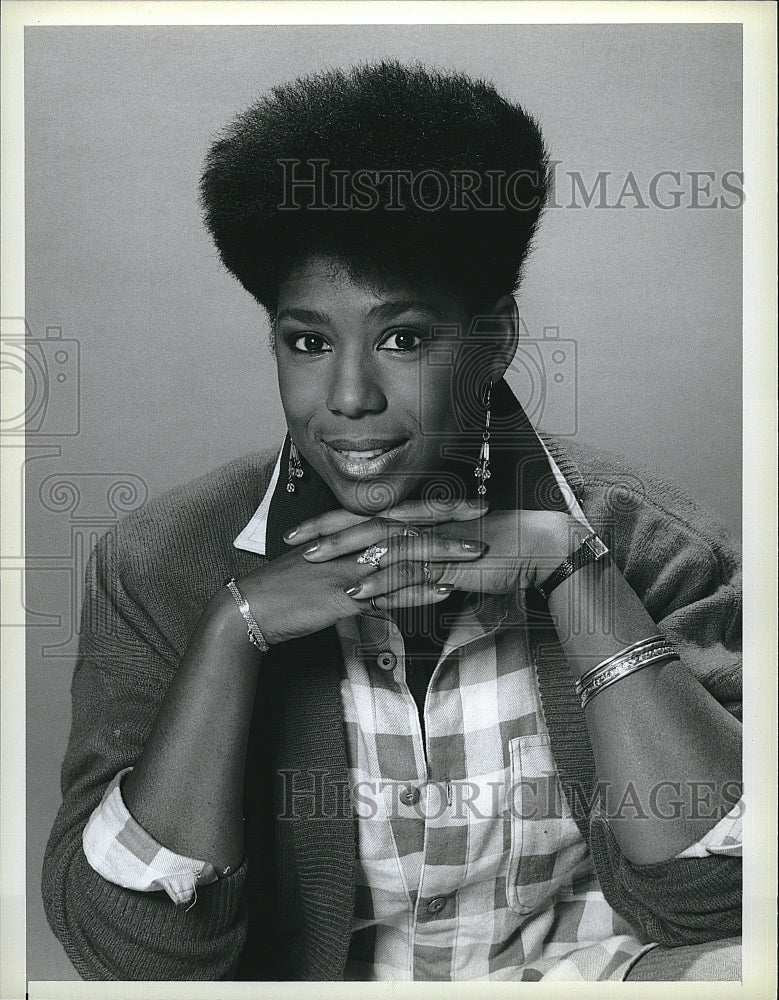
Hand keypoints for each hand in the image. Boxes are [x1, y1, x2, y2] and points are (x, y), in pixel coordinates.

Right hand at [216, 500, 488, 645]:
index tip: (467, 500)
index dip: (434, 504)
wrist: (252, 607)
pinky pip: (388, 593)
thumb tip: (380, 557)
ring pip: (402, 554)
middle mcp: (350, 543)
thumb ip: (351, 556)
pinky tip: (443, 591)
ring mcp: (347, 568)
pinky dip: (417, 592)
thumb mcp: (321, 562)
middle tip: (484, 513)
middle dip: (448, 518)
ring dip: (442, 553)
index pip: (398, 511)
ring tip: (476, 553)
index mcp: (347, 532)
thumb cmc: (286, 587)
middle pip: (406, 524)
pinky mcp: (343, 596)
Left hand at [288, 499, 577, 611]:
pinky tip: (357, 595)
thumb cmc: (499, 551)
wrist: (539, 549)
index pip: (368, 515)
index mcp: (420, 519)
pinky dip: (381, 583)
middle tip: (290, 543)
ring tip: (311, 566)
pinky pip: (408, 572)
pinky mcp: (449, 561)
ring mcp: (434, 540)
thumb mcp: (453, 552)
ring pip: (379, 544)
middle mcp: (422, 524)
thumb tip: (401, 572)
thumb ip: (424, 559)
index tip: (301, 532)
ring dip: (343, 555)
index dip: (332, 522)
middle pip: (364, 522)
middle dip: (323, 532)